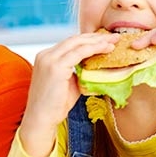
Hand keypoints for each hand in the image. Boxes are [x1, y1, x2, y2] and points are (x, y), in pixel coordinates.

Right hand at [19, 31, 117, 156]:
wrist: (41, 119)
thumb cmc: (55, 105)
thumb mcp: (69, 83)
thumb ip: (78, 71)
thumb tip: (95, 65)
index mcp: (47, 57)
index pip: (70, 43)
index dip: (89, 40)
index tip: (105, 40)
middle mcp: (46, 55)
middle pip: (75, 40)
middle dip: (96, 37)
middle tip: (114, 37)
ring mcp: (49, 59)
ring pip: (78, 43)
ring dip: (98, 41)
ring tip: (113, 41)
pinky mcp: (55, 66)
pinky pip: (79, 52)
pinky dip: (94, 49)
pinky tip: (106, 48)